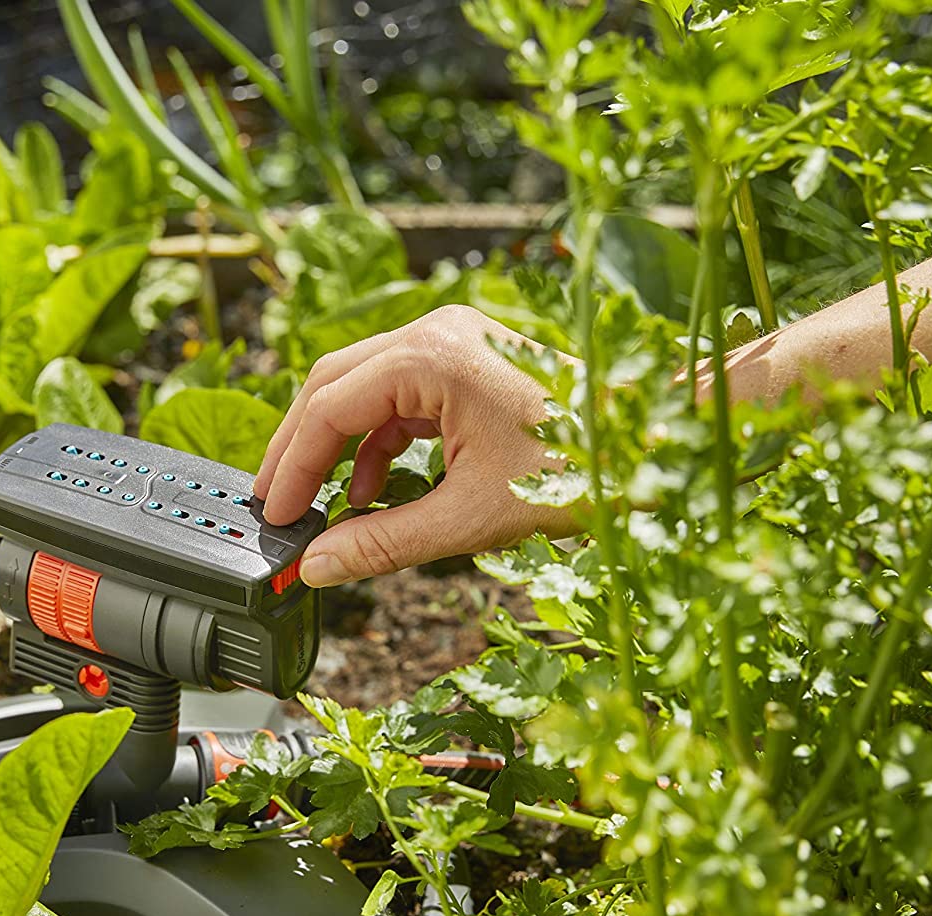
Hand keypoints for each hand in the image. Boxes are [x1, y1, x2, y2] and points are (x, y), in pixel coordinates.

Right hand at [253, 304, 578, 586]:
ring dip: (336, 445)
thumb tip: (317, 567)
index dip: (292, 467)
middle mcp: (435, 333)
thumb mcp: (471, 518)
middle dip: (299, 448)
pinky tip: (373, 489)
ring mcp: (451, 341)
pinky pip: (397, 397)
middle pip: (332, 385)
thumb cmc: (583, 470)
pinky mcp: (465, 361)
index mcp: (431, 357)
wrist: (655, 443)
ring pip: (361, 388)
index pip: (328, 408)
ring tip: (320, 503)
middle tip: (277, 504)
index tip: (275, 515)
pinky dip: (376, 441)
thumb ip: (383, 542)